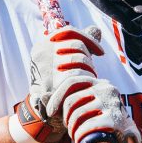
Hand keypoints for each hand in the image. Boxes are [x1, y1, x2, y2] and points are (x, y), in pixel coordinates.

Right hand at [13, 25, 104, 142]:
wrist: (42, 112)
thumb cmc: (57, 83)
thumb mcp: (64, 61)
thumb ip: (79, 43)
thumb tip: (95, 30)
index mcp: (43, 45)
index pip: (69, 31)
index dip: (88, 39)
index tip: (100, 52)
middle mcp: (42, 53)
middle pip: (76, 45)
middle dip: (89, 58)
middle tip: (91, 72)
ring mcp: (45, 68)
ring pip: (78, 59)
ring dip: (88, 70)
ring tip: (88, 80)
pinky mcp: (52, 84)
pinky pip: (77, 76)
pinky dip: (85, 81)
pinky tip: (87, 87)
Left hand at [46, 74, 141, 142]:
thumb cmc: (103, 125)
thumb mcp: (88, 109)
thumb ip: (69, 101)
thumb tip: (42, 97)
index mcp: (99, 83)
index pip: (72, 81)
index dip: (56, 96)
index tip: (50, 112)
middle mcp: (107, 89)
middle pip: (72, 100)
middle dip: (65, 118)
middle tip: (70, 129)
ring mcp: (112, 104)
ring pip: (78, 114)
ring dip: (72, 129)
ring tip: (76, 136)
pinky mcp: (115, 119)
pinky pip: (89, 125)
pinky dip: (81, 134)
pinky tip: (81, 140)